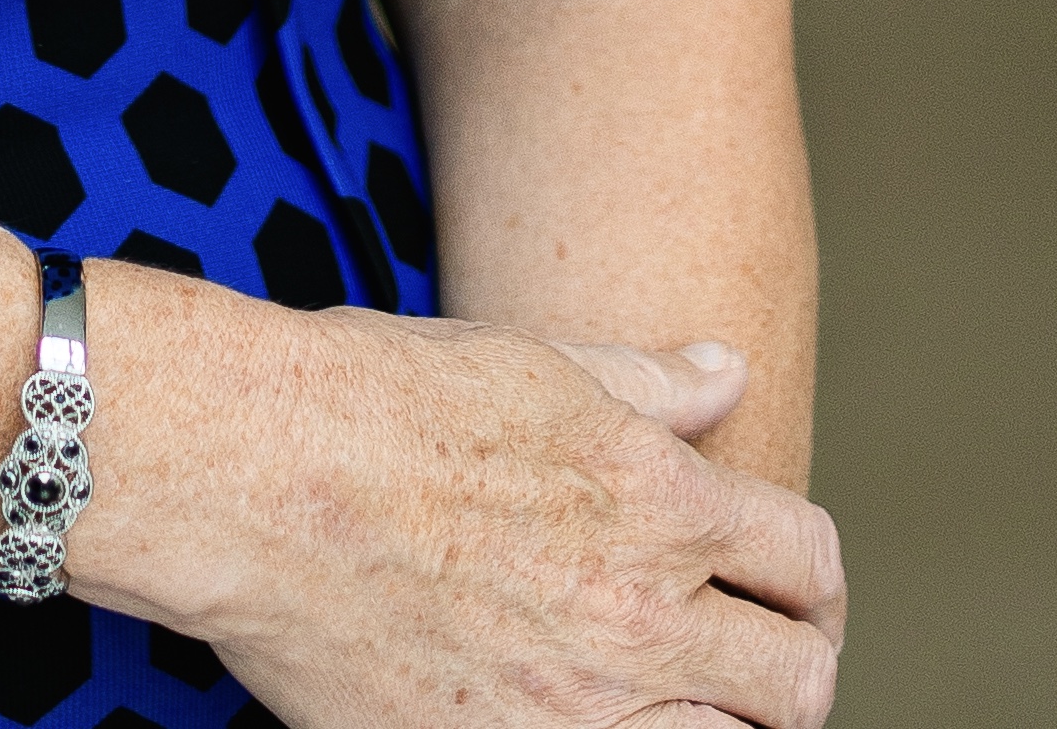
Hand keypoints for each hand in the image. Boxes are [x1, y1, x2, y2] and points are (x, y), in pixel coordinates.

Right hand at [96, 296, 843, 728]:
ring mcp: (580, 706)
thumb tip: (728, 372)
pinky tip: (596, 719)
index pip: (808, 560)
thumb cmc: (372, 395)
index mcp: (655, 496)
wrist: (246, 472)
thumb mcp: (528, 363)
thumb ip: (647, 384)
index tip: (782, 584)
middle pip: (800, 680)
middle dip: (787, 666)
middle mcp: (640, 609)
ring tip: (676, 700)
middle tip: (750, 660)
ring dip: (722, 722)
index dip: (810, 577)